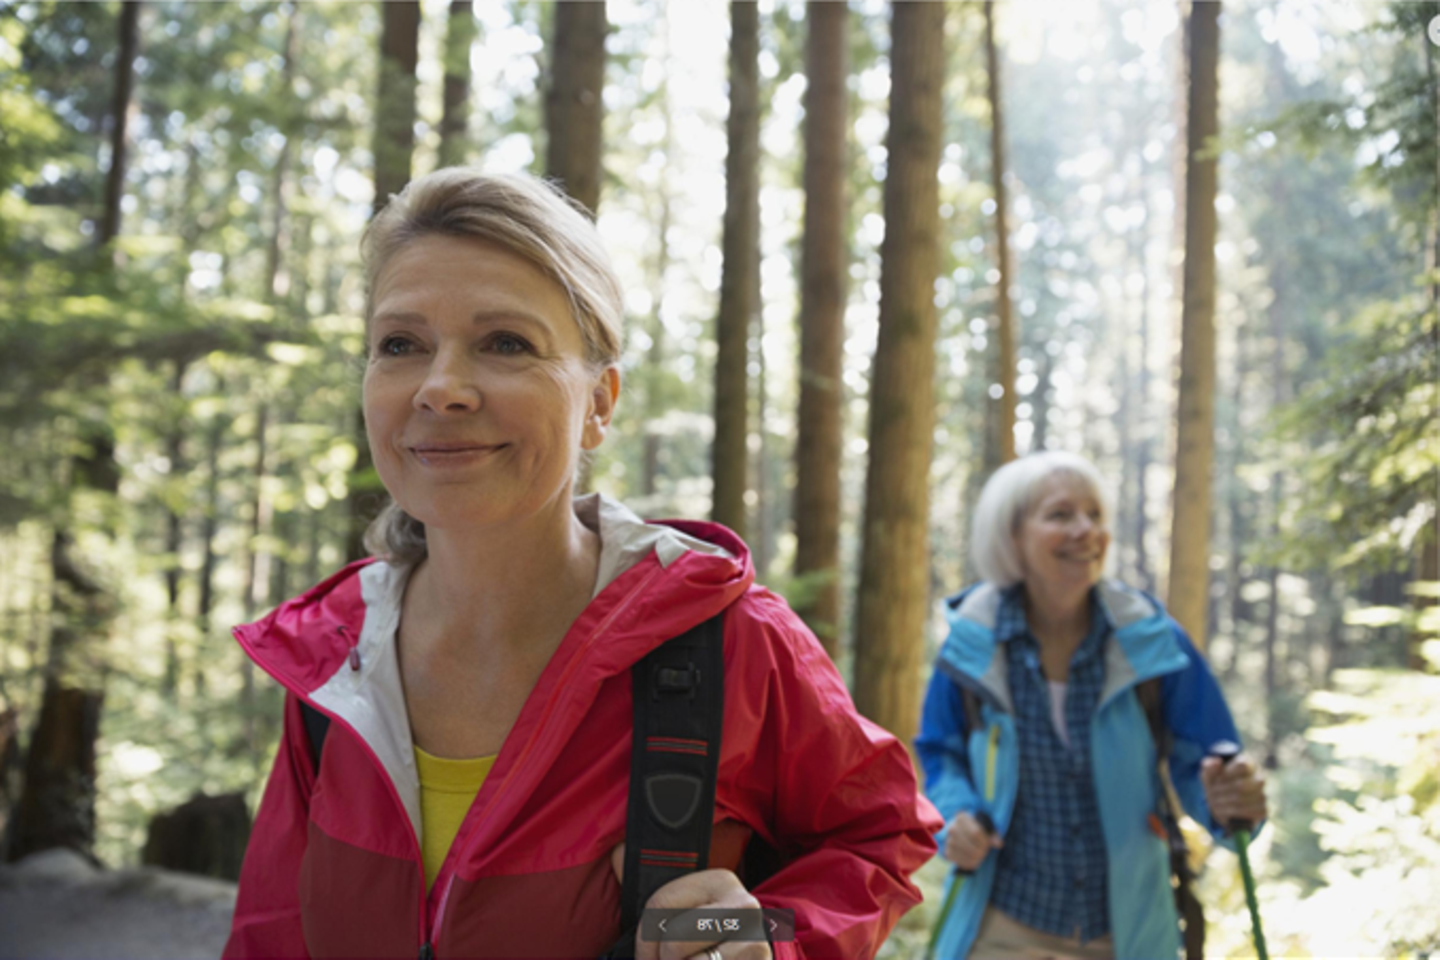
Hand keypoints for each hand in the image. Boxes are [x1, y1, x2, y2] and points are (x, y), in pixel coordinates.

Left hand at [610, 844, 772, 959]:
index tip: (647, 956)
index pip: (659, 906)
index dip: (643, 941)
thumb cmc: (704, 944)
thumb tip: (618, 853)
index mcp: (720, 880)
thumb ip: (653, 889)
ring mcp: (756, 938)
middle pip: (673, 941)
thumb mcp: (682, 912)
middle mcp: (744, 905)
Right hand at [941, 812, 1001, 870]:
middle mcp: (952, 828)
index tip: (989, 843)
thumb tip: (999, 844)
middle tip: (985, 851)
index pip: (976, 833)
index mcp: (961, 817)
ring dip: (978, 858)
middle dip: (982, 850)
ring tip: (981, 855)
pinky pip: (962, 862)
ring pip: (968, 854)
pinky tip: (975, 860)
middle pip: (971, 845)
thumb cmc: (974, 828)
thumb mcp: (984, 826)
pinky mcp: (947, 852)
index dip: (985, 841)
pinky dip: (971, 863)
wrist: (959, 834)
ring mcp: (948, 841)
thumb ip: (993, 834)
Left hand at [1200, 752, 1267, 828]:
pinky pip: (1253, 812)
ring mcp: (1263, 794)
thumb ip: (1209, 766)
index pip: (1242, 765)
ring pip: (1245, 799)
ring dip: (1225, 803)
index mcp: (1248, 764)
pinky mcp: (1265, 809)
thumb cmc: (1217, 784)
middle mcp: (1259, 778)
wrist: (1222, 804)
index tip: (1216, 780)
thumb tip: (1218, 762)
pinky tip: (1225, 811)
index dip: (1227, 773)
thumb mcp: (1209, 773)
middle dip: (1222, 791)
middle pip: (1241, 785)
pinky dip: (1235, 813)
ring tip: (1214, 803)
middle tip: (1211, 794)